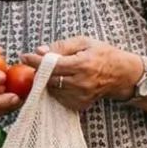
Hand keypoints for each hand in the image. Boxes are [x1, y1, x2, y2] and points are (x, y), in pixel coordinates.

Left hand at [21, 37, 136, 110]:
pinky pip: (59, 98)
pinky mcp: (79, 105)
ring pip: (52, 89)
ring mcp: (80, 96)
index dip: (35, 61)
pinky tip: (61, 81)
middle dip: (39, 71)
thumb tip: (40, 50)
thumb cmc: (102, 54)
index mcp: (81, 65)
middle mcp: (80, 83)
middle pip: (49, 79)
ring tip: (50, 72)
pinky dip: (55, 89)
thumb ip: (61, 46)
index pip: (51, 65)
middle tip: (35, 63)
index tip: (24, 56)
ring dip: (47, 81)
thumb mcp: (84, 42)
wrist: (121, 75)